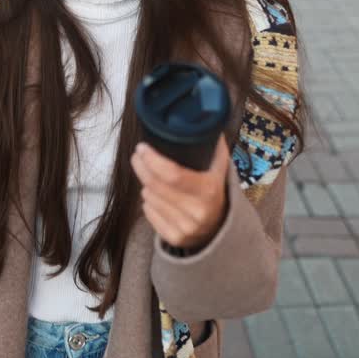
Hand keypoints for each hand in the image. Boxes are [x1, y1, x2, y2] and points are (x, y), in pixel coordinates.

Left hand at [131, 134, 229, 250]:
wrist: (221, 230)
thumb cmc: (214, 192)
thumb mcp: (219, 170)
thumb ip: (213, 147)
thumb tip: (203, 119)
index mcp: (209, 191)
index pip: (172, 174)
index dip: (152, 159)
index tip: (142, 147)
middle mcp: (197, 212)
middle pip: (155, 185)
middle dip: (142, 167)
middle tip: (138, 155)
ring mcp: (185, 228)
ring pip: (149, 198)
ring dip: (145, 184)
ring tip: (150, 176)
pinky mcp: (175, 238)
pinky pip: (148, 213)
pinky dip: (148, 201)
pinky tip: (155, 195)